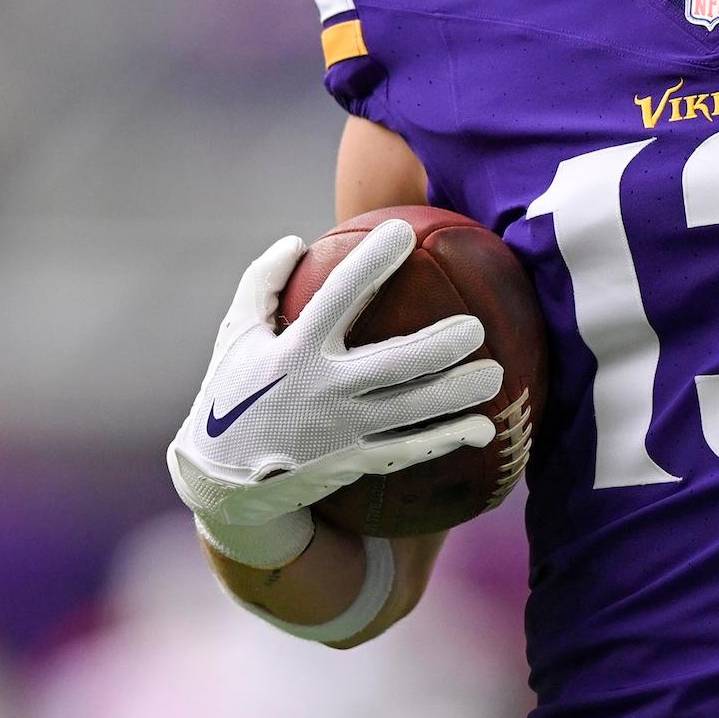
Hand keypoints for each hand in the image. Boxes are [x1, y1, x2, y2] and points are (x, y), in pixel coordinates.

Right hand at [167, 220, 502, 566]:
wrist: (221, 484)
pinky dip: (447, 440)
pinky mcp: (353, 463)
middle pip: (393, 364)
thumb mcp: (234, 335)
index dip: (370, 263)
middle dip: (438, 345)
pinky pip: (409, 451)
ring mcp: (341, 431)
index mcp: (294, 351)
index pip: (338, 297)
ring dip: (456, 394)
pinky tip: (484, 430)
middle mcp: (322, 391)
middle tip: (475, 327)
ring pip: (411, 410)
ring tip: (497, 374)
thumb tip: (296, 239)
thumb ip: (261, 283)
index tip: (403, 233)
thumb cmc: (231, 394)